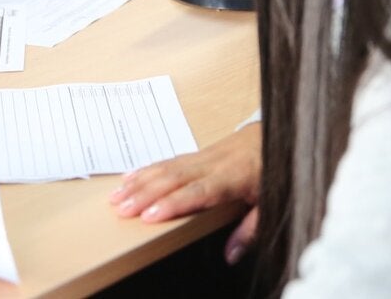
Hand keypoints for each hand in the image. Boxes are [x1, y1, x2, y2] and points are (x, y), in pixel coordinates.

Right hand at [109, 123, 260, 261]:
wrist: (273, 136)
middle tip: (121, 209)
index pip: (198, 192)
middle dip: (144, 194)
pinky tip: (128, 178)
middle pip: (173, 179)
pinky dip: (145, 170)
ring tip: (116, 197)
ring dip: (138, 182)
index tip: (150, 215)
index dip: (173, 203)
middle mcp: (212, 165)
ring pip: (165, 168)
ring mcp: (201, 157)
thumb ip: (249, 230)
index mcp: (231, 178)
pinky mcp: (195, 154)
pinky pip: (166, 161)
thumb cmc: (271, 171)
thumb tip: (231, 255)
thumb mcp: (270, 204)